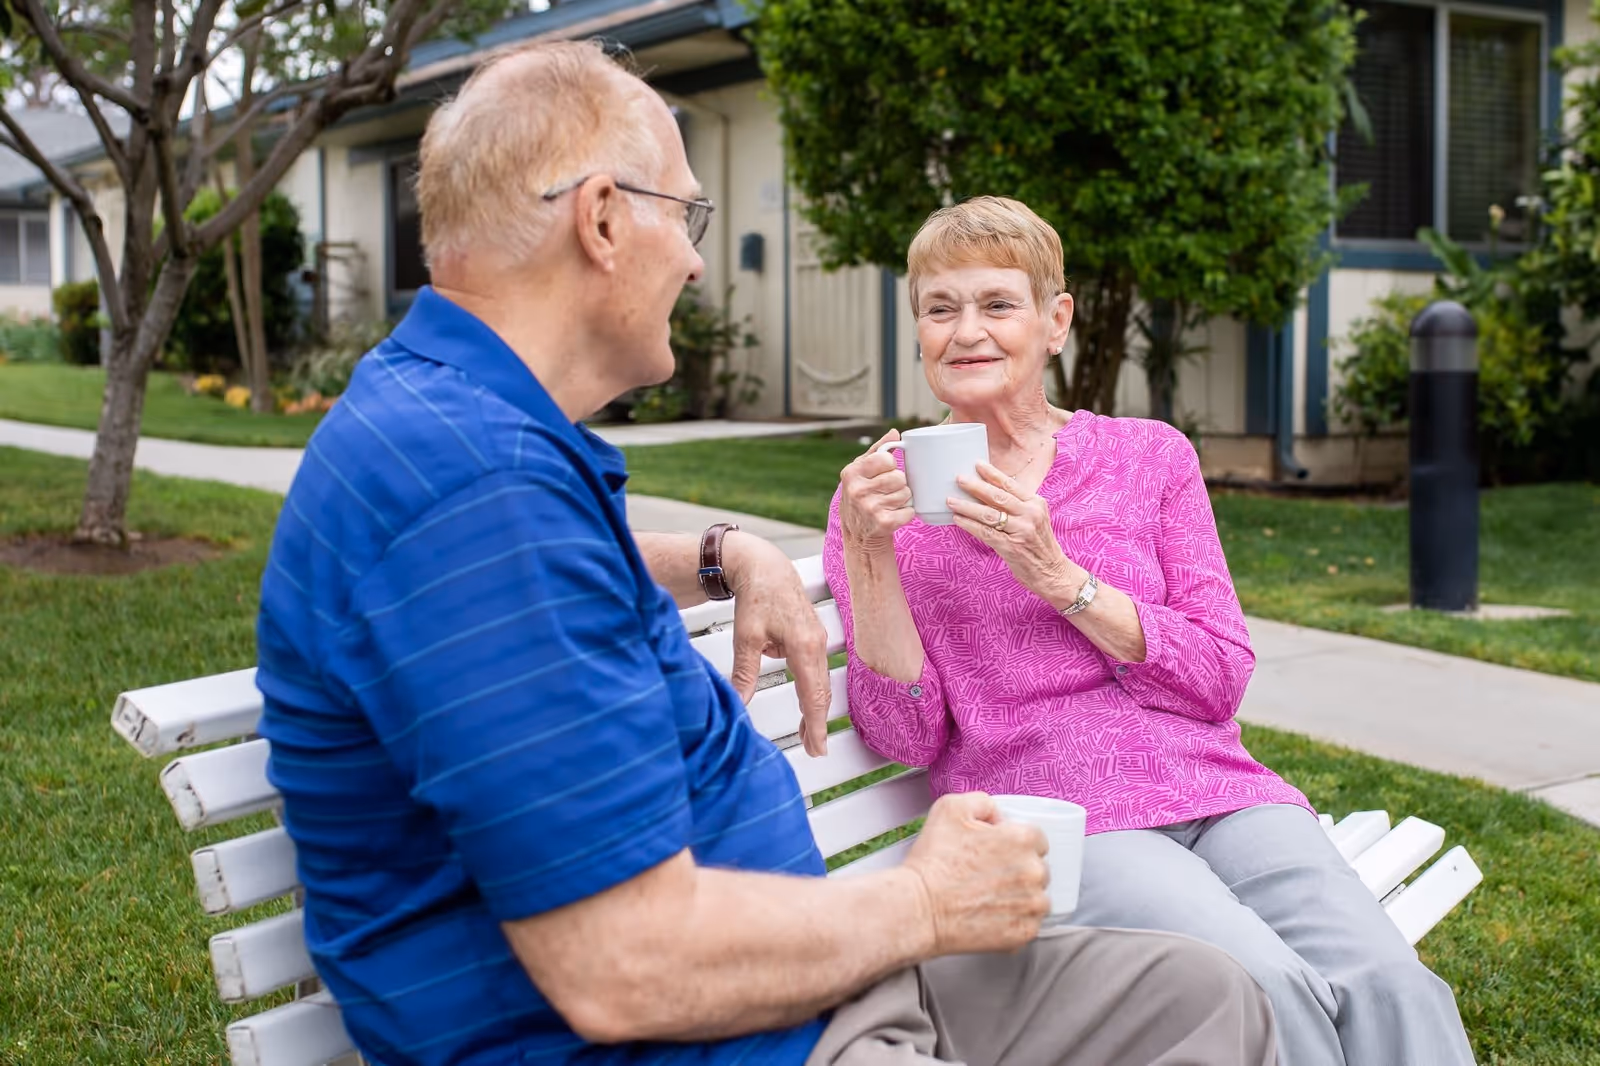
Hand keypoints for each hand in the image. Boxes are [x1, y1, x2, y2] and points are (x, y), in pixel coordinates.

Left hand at [723, 532, 830, 755]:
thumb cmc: (756, 597)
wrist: (765, 566)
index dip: (815, 725)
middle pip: (821, 693)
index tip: (817, 747)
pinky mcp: (813, 637)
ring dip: (814, 709)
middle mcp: (817, 644)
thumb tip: (738, 703)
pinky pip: (816, 672)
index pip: (812, 695)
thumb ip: (744, 673)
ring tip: (808, 735)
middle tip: (814, 750)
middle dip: (817, 723)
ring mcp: (818, 640)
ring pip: (820, 683)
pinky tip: (804, 706)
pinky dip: (812, 692)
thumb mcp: (745, 637)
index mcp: (804, 646)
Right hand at [838, 430, 914, 554]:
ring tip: (889, 504)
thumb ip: (877, 450)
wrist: (857, 534)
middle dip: (898, 484)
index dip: (889, 466)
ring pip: (906, 493)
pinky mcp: (883, 523)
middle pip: (899, 477)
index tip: (883, 474)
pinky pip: (909, 511)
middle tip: (887, 492)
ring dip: (902, 499)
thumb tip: (894, 432)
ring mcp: (870, 508)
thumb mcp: (861, 471)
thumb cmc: (861, 496)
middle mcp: (858, 490)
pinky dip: (906, 513)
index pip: (886, 459)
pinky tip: (893, 515)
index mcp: (851, 473)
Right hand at [902, 792, 1048, 955]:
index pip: (1037, 839)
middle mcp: (1034, 871)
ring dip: (1020, 897)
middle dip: (1018, 870)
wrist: (919, 908)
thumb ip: (982, 802)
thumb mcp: (950, 809)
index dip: (1014, 844)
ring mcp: (1031, 904)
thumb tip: (997, 815)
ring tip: (989, 897)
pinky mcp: (1024, 932)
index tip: (997, 853)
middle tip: (988, 876)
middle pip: (1038, 868)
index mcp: (1022, 839)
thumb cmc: (933, 862)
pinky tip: (990, 914)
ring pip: (1037, 897)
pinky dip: (1015, 921)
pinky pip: (1030, 924)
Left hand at [950, 463, 1082, 605]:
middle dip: (976, 486)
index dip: (992, 473)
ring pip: (988, 514)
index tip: (977, 464)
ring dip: (967, 506)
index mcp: (1036, 503)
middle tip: (959, 478)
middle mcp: (1030, 514)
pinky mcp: (1011, 547)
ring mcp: (1021, 531)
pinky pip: (985, 532)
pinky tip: (958, 520)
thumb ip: (1018, 506)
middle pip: (998, 496)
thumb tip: (988, 492)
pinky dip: (969, 525)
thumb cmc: (1039, 545)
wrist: (1053, 573)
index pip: (1010, 484)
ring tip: (951, 501)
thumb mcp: (1035, 519)